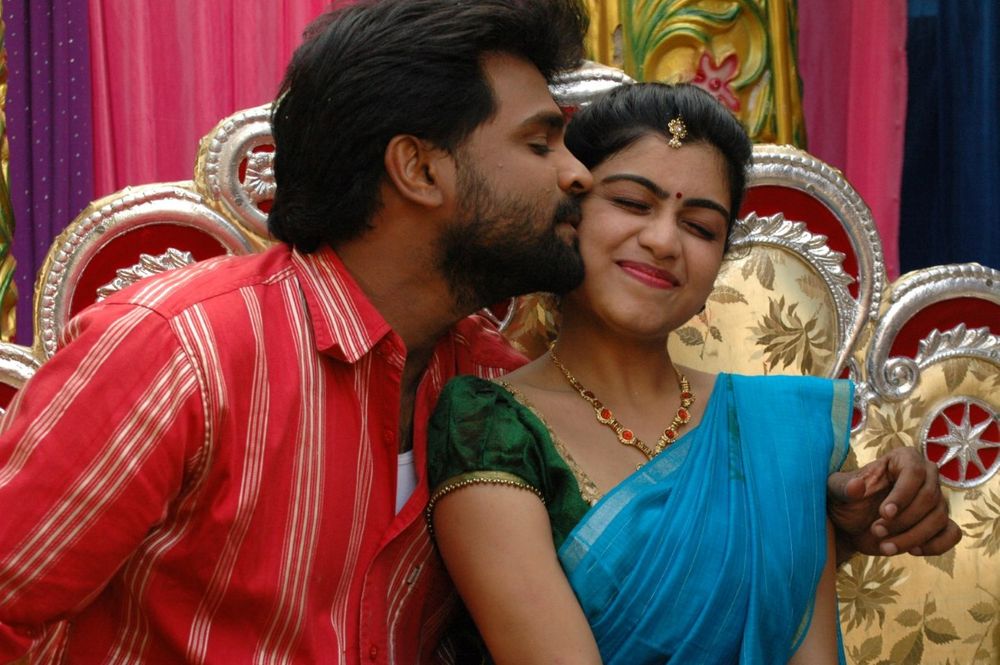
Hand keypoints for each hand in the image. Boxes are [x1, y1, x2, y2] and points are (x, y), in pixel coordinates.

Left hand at [826, 447, 960, 562]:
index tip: (884, 513)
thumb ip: (843, 487)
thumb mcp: (835, 491)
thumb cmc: (845, 500)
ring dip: (913, 537)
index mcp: (903, 459)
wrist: (850, 525)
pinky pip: (952, 534)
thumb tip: (856, 486)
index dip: (902, 495)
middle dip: (903, 520)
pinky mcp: (939, 524)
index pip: (914, 472)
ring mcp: (935, 501)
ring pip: (939, 519)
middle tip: (876, 531)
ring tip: (885, 547)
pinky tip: (913, 551)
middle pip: (931, 498)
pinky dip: (936, 545)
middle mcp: (925, 476)